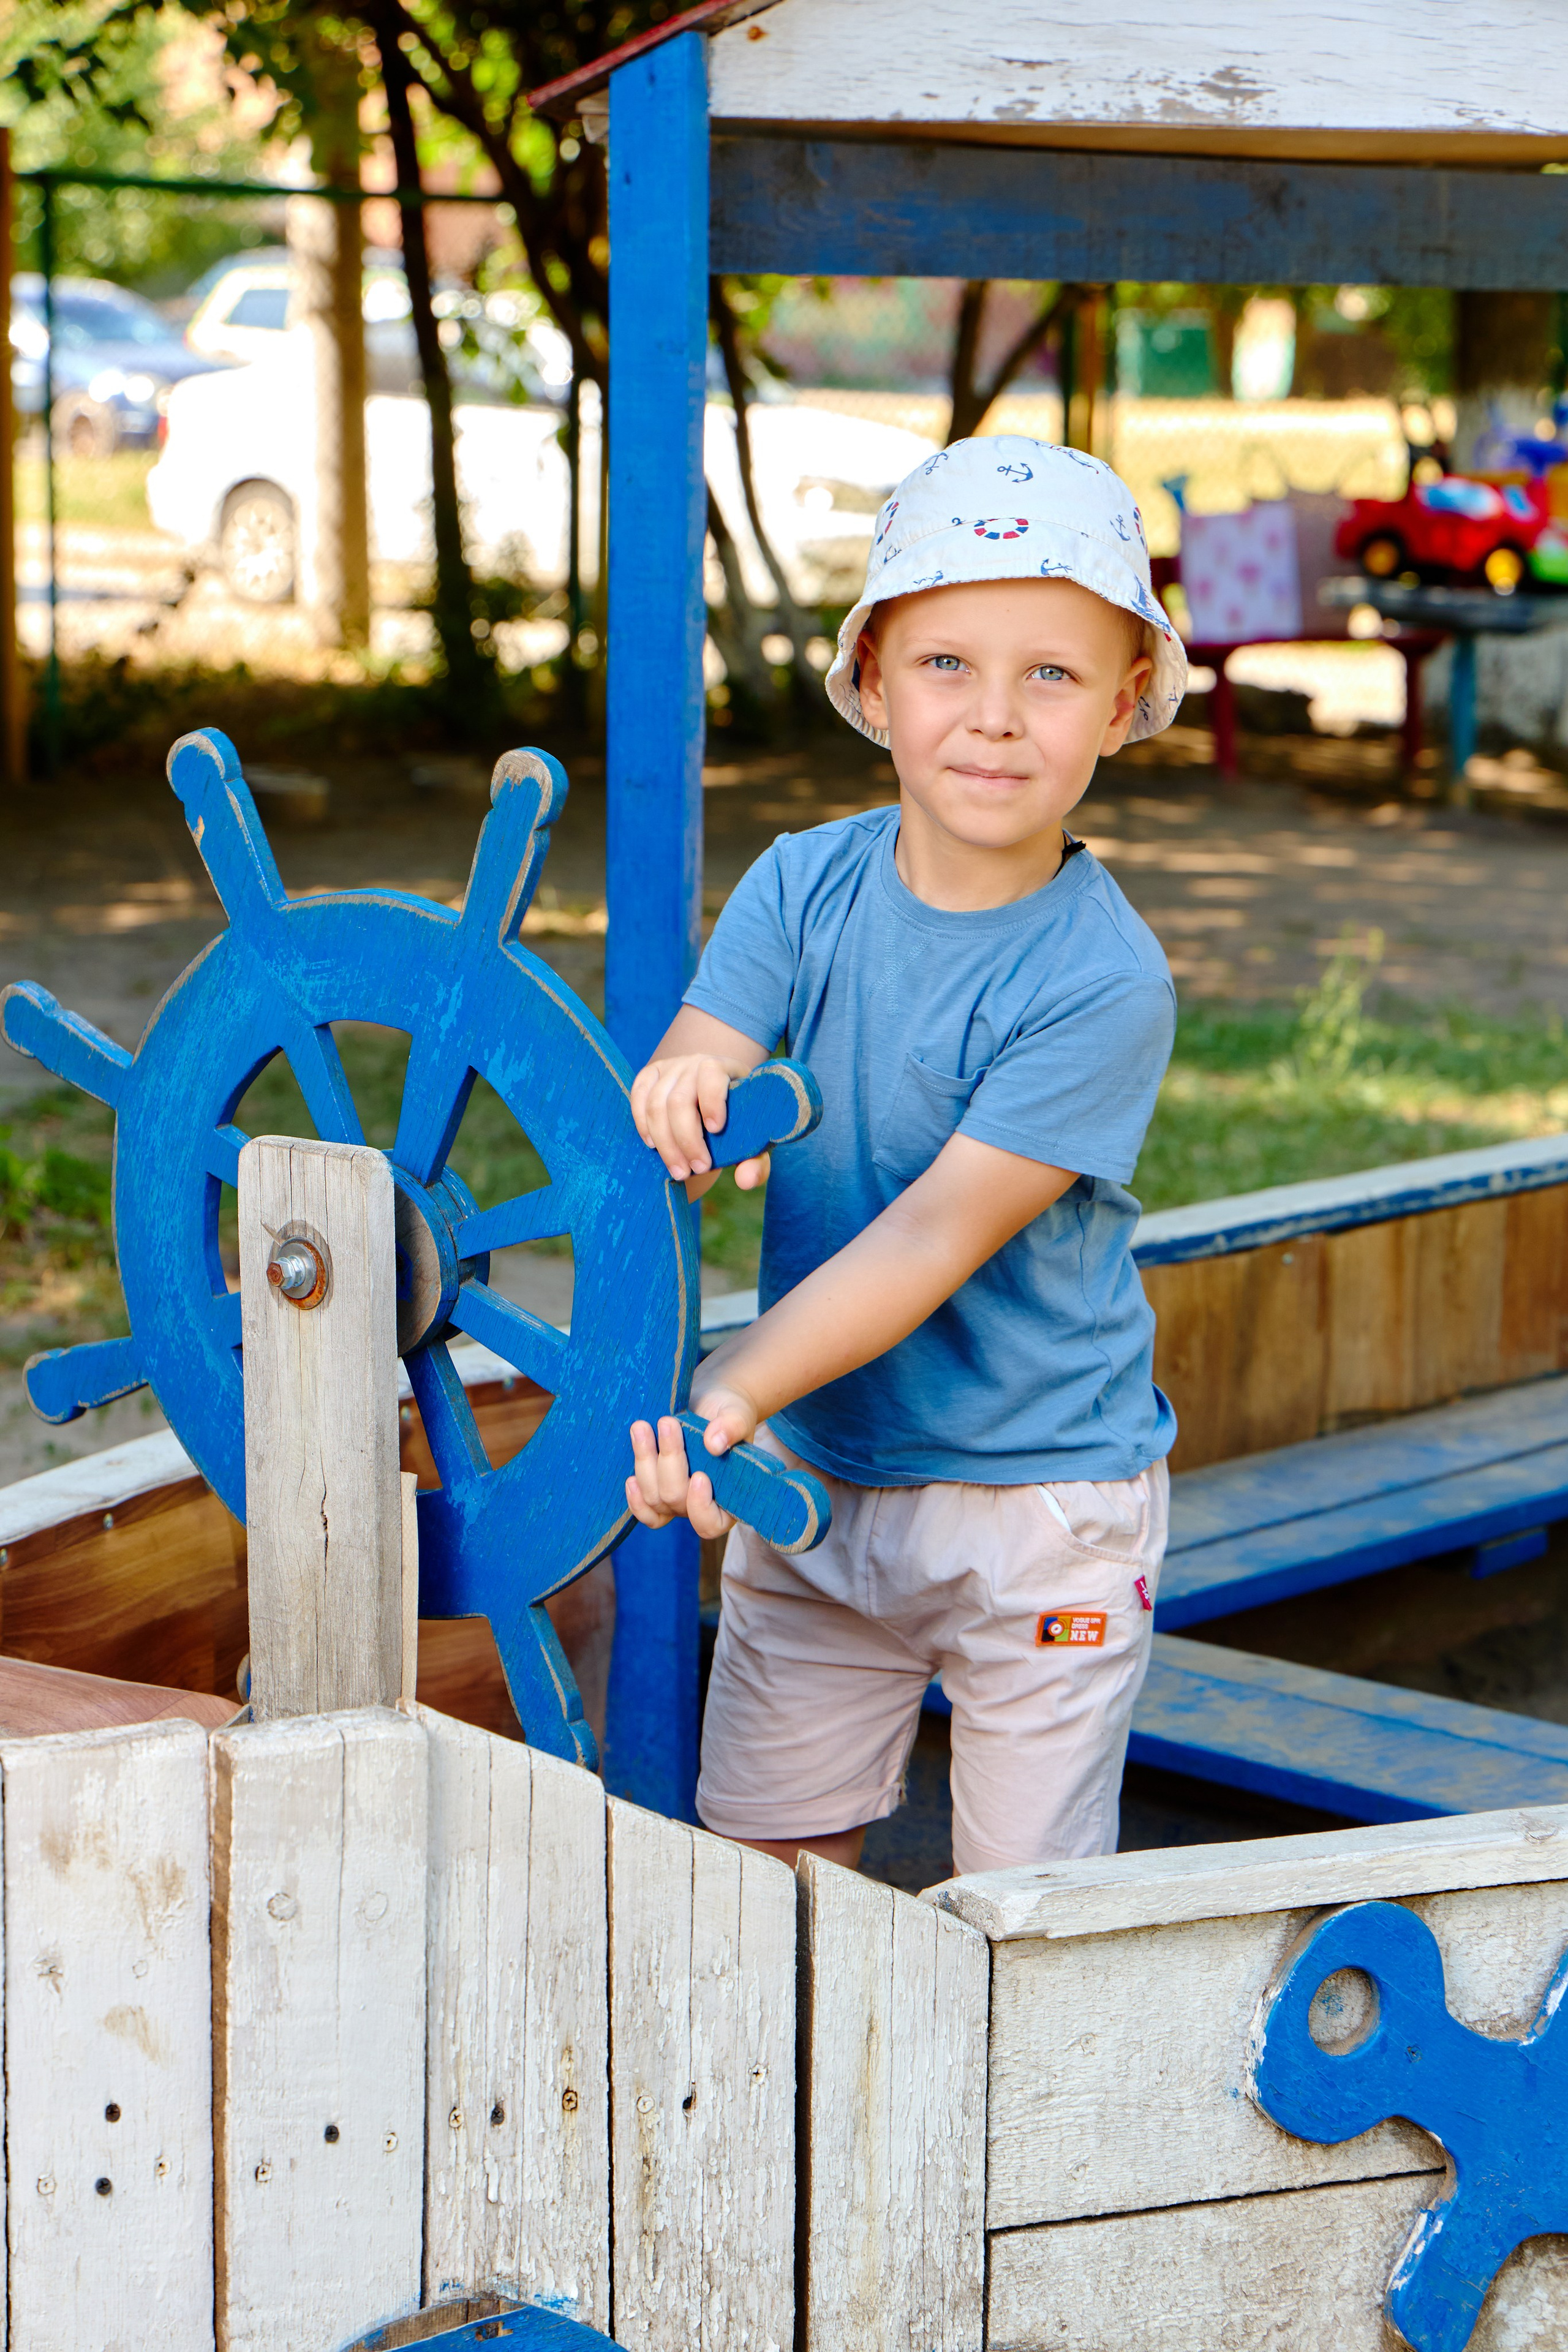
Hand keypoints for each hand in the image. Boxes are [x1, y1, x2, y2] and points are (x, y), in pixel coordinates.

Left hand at [625, 1382, 759, 1538]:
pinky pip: (644, 1510)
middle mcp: (702, 1506)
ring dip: (645, 1463)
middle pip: (676, 1499)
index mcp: (730, 1497)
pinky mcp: (658, 1492)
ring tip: (641, 1427)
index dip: (701, 1505)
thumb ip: (732, 1427)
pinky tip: (630, 1477)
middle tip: (667, 1423)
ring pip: (654, 1498)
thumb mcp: (737, 1414)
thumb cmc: (728, 1414)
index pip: (713, 1522)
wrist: (710, 1403)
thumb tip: (714, 1444)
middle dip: (669, 1462)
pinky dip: (635, 1497)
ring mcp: (677, 1502)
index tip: (700, 1475)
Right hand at [630, 1052, 768, 1188]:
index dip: (712, 1102)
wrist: (711, 1103)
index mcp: (726, 1068)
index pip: (713, 1074)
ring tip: (679, 1170)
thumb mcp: (752, 1142)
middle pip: (679, 1100)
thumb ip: (756, 1163)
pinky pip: (638, 1096)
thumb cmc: (736, 1122)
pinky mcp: (650, 1075)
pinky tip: (653, 1145)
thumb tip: (745, 1181)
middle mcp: (695, 1063)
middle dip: (686, 1140)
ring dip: (665, 1142)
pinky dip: (642, 1124)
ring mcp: (670, 1068)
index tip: (716, 1130)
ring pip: (656, 1104)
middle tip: (697, 1169)